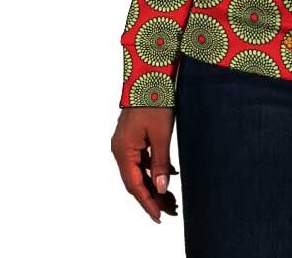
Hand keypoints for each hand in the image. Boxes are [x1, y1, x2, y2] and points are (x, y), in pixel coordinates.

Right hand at [111, 107, 178, 222]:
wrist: (149, 73)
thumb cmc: (155, 100)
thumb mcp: (161, 133)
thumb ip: (161, 162)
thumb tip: (161, 188)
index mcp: (123, 150)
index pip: (134, 185)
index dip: (147, 202)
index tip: (159, 217)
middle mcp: (120, 149)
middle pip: (135, 180)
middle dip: (152, 196)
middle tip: (170, 210)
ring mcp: (125, 143)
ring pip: (139, 170)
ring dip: (154, 184)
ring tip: (171, 198)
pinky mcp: (133, 136)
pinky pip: (142, 159)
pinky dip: (154, 169)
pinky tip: (169, 173)